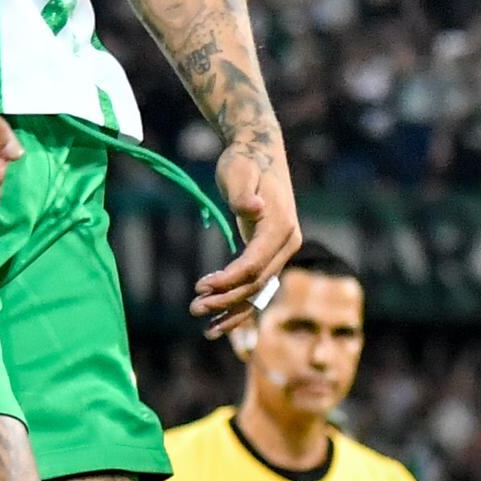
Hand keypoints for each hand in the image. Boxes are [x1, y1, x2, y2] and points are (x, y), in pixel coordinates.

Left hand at [190, 128, 299, 321]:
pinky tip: (220, 325)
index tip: (200, 286)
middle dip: (226, 299)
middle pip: (257, 283)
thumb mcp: (239, 172)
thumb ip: (243, 193)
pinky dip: (239, 306)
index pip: (254, 264)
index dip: (228, 280)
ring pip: (258, 291)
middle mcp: (287, 243)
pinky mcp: (269, 255)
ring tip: (205, 329)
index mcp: (281, 226)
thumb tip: (254, 208)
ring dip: (232, 311)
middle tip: (194, 308)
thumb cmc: (244, 161)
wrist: (258, 151)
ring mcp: (281, 251)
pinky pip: (256, 286)